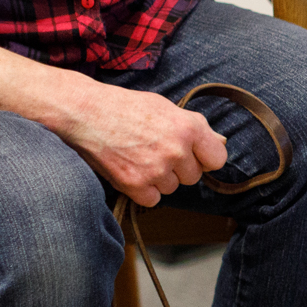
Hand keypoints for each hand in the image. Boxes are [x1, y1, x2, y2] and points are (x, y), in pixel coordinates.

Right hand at [55, 81, 227, 207]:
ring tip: (140, 157)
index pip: (217, 160)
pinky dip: (144, 190)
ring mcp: (155, 169)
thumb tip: (219, 143)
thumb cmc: (126, 107)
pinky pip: (153, 199)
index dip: (205, 158)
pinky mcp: (134, 184)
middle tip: (157, 151)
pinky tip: (132, 171)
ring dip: (160, 179)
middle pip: (193, 177)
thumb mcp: (167, 108)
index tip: (194, 155)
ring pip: (172, 188)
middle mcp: (176, 150)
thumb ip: (195, 127)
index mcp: (189, 128)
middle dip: (179, 168)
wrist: (86, 112)